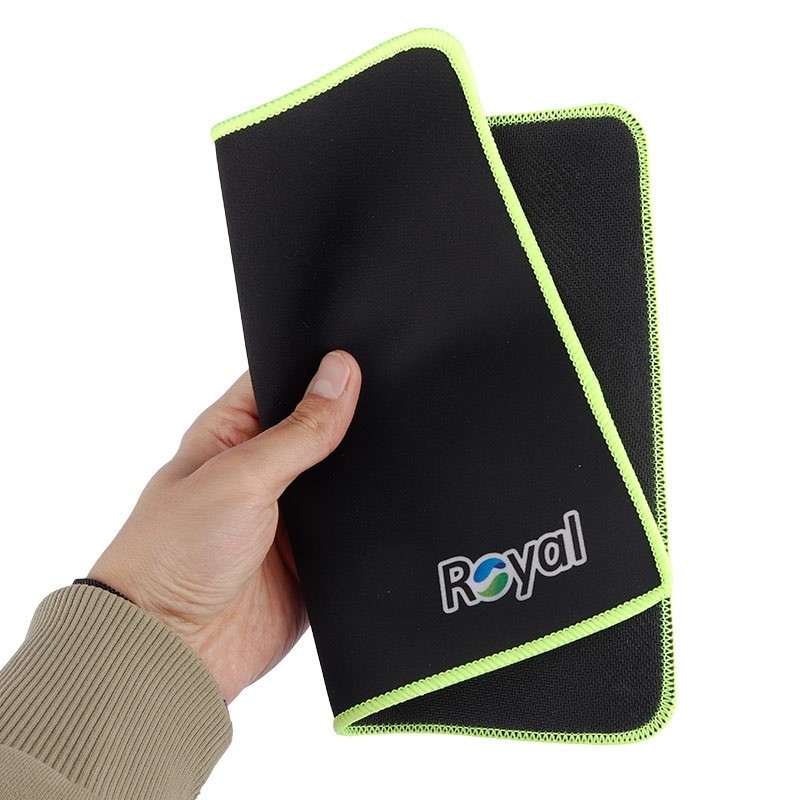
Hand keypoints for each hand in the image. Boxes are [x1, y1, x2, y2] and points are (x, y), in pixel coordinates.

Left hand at [87, 350, 361, 703]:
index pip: (284, 380)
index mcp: (234, 433)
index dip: (320, 366)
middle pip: (324, 426)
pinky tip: (392, 504)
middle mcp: (266, 469)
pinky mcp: (316, 555)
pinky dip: (372, 518)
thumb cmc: (173, 555)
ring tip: (390, 455)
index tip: (361, 356)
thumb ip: (298, 431)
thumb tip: (341, 373)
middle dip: (352, 420)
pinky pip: (357, 526)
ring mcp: (293, 513)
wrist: (175, 652)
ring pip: (348, 476)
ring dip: (362, 472)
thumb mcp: (239, 477)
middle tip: (387, 406)